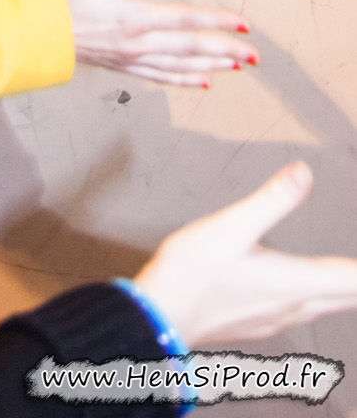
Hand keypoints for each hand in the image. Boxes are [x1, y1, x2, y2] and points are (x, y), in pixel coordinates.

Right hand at [60, 0, 255, 85]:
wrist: (37, 34)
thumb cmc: (61, 1)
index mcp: (134, 18)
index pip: (186, 20)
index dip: (217, 21)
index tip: (243, 23)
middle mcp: (138, 43)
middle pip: (192, 48)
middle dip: (226, 51)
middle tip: (255, 55)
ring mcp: (133, 58)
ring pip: (182, 66)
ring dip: (213, 67)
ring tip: (238, 67)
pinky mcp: (125, 66)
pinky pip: (163, 77)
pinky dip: (185, 80)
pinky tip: (201, 82)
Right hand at [135, 163, 356, 345]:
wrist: (161, 314)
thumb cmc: (193, 272)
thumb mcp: (231, 226)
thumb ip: (272, 200)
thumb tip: (304, 174)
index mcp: (293, 282)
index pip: (350, 279)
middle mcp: (291, 307)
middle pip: (344, 298)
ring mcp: (275, 320)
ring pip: (325, 308)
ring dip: (343, 294)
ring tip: (349, 283)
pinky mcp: (258, 324)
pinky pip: (301, 314)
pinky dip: (317, 301)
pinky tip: (304, 296)